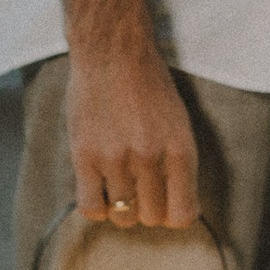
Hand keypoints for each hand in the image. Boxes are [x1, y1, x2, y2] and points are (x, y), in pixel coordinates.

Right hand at [67, 35, 199, 229]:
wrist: (112, 52)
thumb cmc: (148, 84)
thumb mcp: (179, 121)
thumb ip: (178, 162)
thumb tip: (176, 203)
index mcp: (180, 149)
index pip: (184, 213)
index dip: (175, 214)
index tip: (168, 205)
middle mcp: (150, 158)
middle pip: (153, 218)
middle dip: (149, 209)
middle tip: (141, 190)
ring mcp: (116, 159)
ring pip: (123, 216)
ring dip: (123, 208)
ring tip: (119, 187)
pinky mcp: (85, 157)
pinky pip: (91, 207)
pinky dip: (98, 208)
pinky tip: (99, 190)